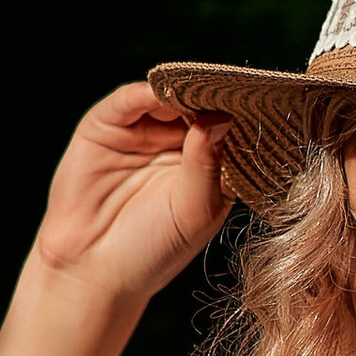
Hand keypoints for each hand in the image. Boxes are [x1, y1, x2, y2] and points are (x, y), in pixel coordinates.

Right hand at [33, 85, 233, 311]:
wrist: (94, 271)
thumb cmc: (152, 250)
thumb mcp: (193, 211)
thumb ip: (207, 165)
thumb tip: (222, 118)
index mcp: (207, 164)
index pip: (230, 128)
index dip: (243, 114)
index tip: (261, 100)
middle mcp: (175, 143)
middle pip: (200, 104)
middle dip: (214, 94)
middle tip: (230, 84)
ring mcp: (141, 132)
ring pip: (166, 97)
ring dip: (182, 88)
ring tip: (197, 86)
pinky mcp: (106, 126)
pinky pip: (128, 101)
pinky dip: (145, 92)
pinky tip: (160, 92)